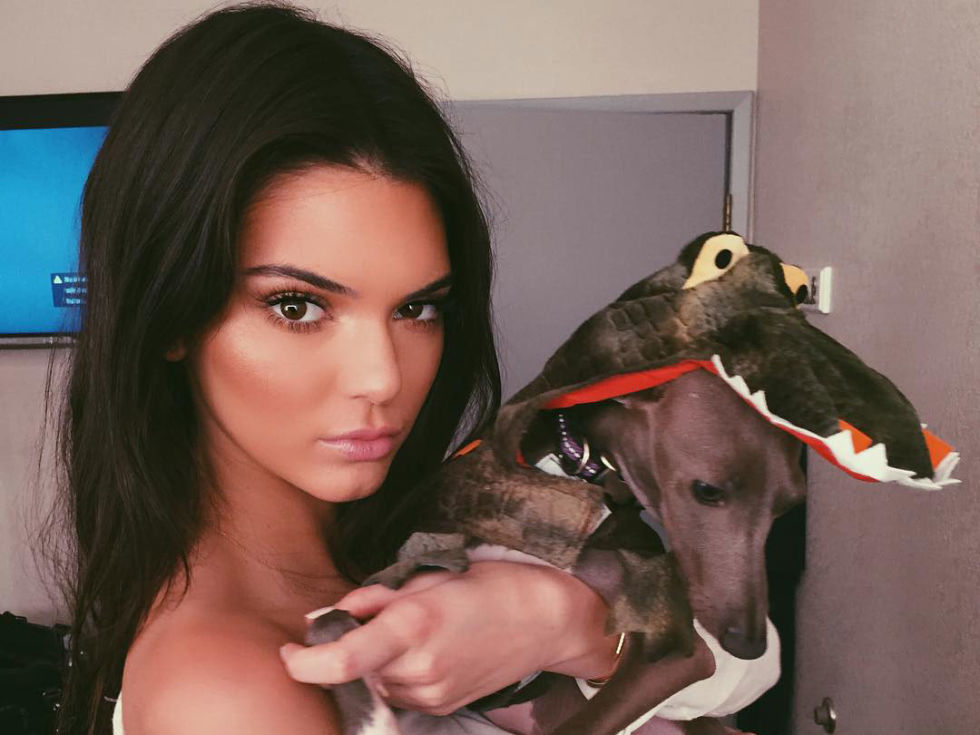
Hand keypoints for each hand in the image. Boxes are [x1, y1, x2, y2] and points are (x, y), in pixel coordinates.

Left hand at [279, 561, 619, 714]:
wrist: (543, 619)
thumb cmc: (489, 585)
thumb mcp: (429, 575)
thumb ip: (372, 597)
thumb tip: (329, 614)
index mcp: (412, 625)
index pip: (341, 660)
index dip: (304, 661)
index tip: (290, 649)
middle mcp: (418, 667)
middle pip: (354, 669)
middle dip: (352, 646)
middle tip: (383, 616)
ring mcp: (430, 692)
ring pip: (375, 682)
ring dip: (377, 660)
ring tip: (416, 629)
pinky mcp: (440, 706)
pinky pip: (399, 693)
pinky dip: (399, 673)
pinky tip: (428, 648)